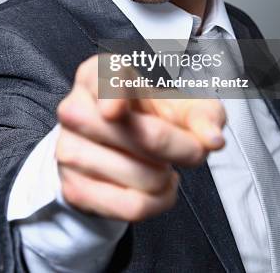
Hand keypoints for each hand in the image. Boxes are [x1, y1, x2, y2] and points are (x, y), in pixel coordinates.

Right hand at [55, 54, 225, 221]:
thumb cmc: (151, 115)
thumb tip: (211, 138)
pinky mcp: (74, 188)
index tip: (114, 110)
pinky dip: (157, 203)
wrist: (118, 145)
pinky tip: (157, 187)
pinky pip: (131, 206)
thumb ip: (204, 115)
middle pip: (139, 134)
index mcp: (98, 73)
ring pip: (140, 175)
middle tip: (185, 146)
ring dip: (166, 177)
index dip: (111, 94)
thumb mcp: (183, 104)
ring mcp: (68, 148)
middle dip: (179, 147)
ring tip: (162, 164)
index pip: (102, 78)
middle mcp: (75, 107)